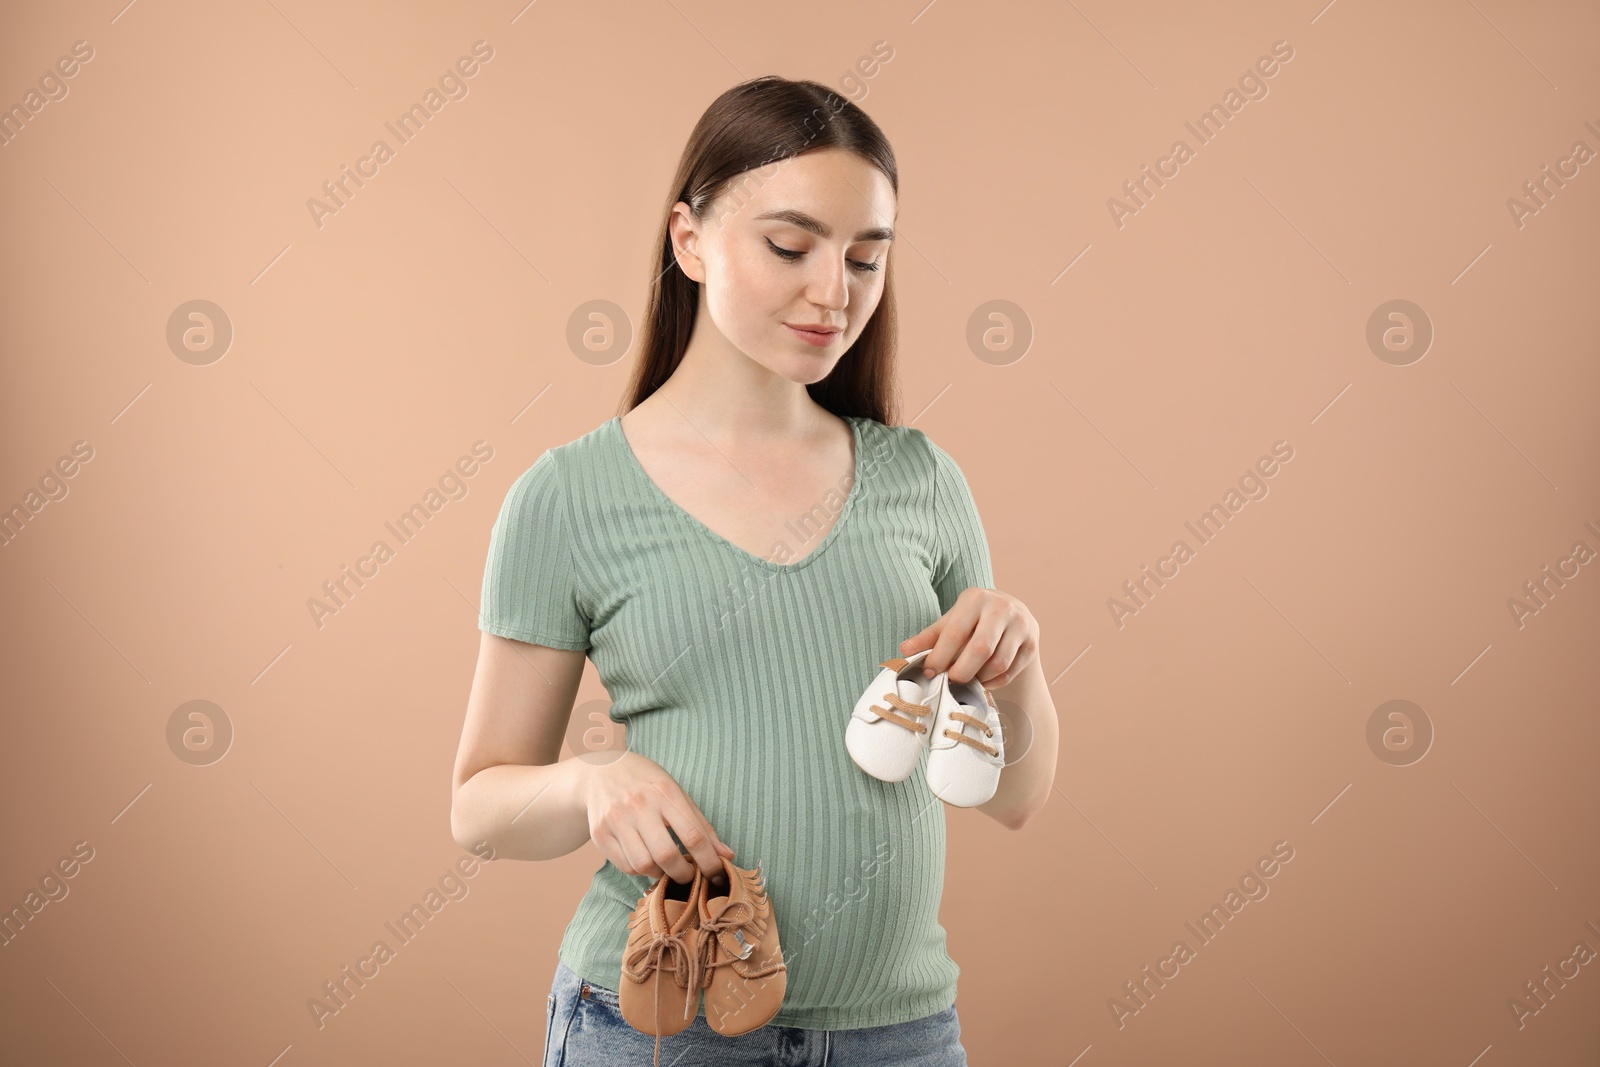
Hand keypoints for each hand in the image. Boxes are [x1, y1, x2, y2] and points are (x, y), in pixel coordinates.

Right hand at [581, 752, 734, 885]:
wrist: (601, 771)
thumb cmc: (647, 783)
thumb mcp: (677, 793)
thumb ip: (702, 825)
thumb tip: (727, 855)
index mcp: (665, 792)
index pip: (693, 835)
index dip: (709, 861)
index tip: (718, 874)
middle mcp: (639, 805)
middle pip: (666, 855)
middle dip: (684, 874)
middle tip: (690, 875)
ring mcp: (616, 819)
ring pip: (644, 865)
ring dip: (661, 874)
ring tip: (667, 866)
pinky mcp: (600, 833)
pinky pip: (626, 866)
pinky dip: (641, 871)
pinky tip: (647, 860)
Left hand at [900, 587, 1038, 687]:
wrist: (1012, 615)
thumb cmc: (973, 620)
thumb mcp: (950, 621)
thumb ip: (928, 637)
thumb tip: (903, 651)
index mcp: (975, 598)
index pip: (955, 633)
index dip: (939, 657)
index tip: (930, 672)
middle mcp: (1002, 607)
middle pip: (980, 649)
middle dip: (961, 671)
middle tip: (950, 681)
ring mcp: (1021, 625)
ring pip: (998, 663)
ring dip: (979, 678)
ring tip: (967, 681)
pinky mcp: (1032, 644)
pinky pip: (1010, 672)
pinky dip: (994, 682)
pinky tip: (983, 681)